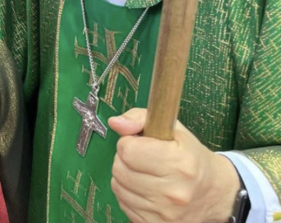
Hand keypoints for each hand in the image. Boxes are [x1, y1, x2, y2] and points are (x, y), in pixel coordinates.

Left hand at [109, 108, 239, 222]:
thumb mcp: (175, 130)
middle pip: (119, 169)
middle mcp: (173, 192)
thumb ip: (140, 119)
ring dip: (125, 177)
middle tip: (141, 158)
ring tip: (144, 173)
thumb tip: (116, 123)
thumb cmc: (192, 159)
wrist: (216, 194)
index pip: (128, 150)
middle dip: (125, 159)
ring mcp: (165, 213)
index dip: (128, 142)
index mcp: (179, 163)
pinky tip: (145, 189)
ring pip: (118, 187)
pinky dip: (129, 195)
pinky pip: (124, 205)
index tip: (139, 143)